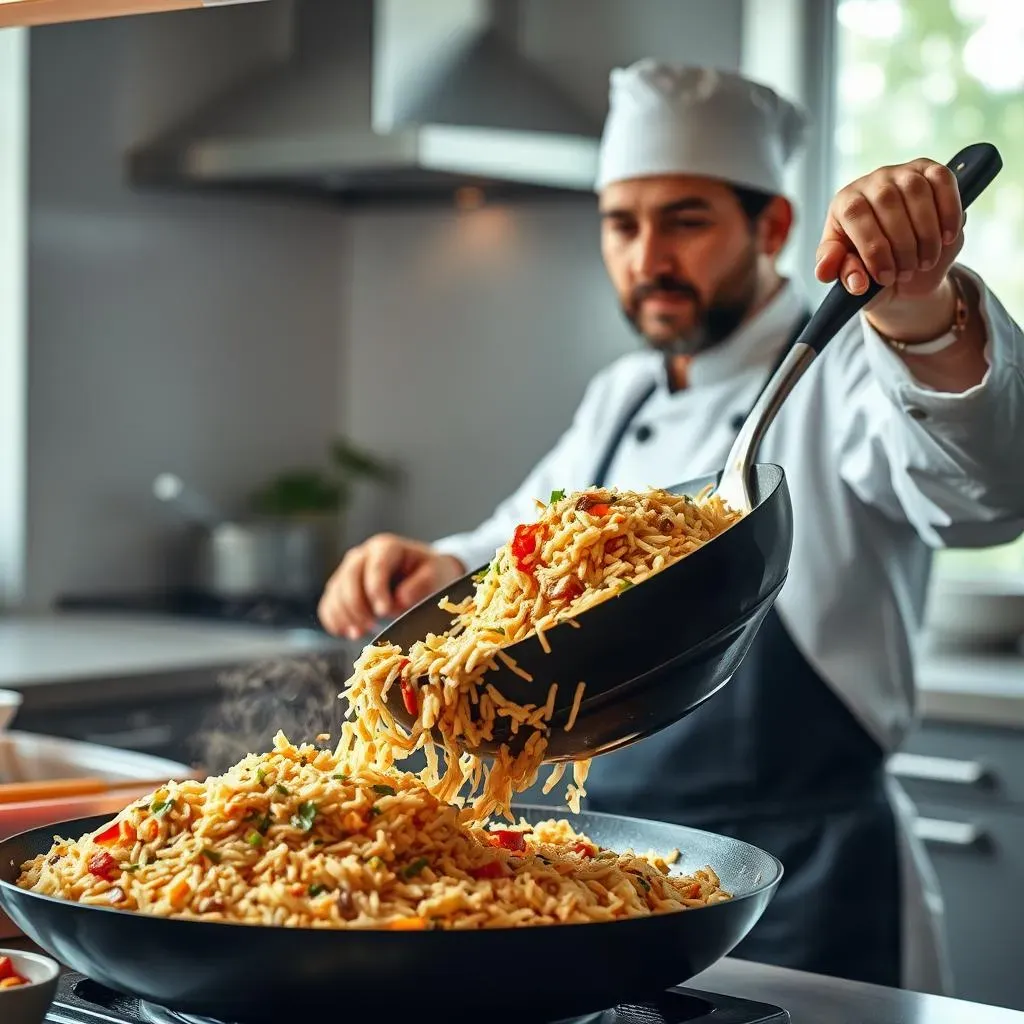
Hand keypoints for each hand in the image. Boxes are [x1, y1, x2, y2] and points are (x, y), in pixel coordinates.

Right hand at [317, 534, 464, 638]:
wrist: (422, 573)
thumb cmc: (430, 573)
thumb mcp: (435, 574)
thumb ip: (421, 585)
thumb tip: (400, 599)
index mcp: (386, 547)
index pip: (376, 567)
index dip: (376, 590)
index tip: (384, 611)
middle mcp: (362, 555)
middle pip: (349, 578)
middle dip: (358, 605)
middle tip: (372, 626)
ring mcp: (348, 571)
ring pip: (335, 593)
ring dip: (345, 616)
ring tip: (361, 632)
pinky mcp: (340, 588)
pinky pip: (328, 605)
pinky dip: (334, 621)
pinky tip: (349, 632)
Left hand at [814, 158, 964, 315]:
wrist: (903, 260)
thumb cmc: (870, 265)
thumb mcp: (852, 273)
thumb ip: (844, 274)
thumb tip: (846, 278)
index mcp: (844, 203)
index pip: (855, 214)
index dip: (873, 248)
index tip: (885, 277)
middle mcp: (872, 182)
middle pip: (887, 201)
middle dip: (901, 245)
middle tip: (905, 273)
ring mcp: (902, 172)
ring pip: (917, 191)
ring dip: (926, 233)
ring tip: (924, 262)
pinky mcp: (930, 170)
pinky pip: (943, 181)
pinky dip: (948, 211)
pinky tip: (947, 238)